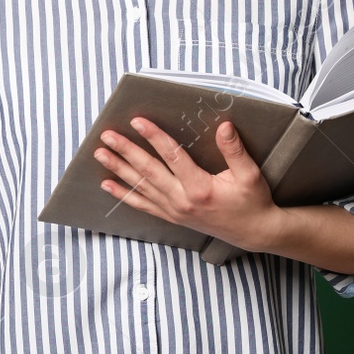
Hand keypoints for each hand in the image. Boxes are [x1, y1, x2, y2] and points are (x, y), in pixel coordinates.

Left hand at [93, 116, 283, 252]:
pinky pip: (142, 205)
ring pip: (140, 187)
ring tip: (100, 154)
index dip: (154, 136)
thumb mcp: (250, 175)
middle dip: (125, 151)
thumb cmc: (252, 202)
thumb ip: (234, 150)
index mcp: (200, 189)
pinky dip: (123, 194)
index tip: (137, 121)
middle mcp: (182, 201)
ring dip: (118, 169)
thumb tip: (224, 126)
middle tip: (107, 135)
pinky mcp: (172, 217)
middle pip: (148, 171)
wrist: (253, 232)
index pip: (172, 156)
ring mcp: (174, 211)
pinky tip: (107, 184)